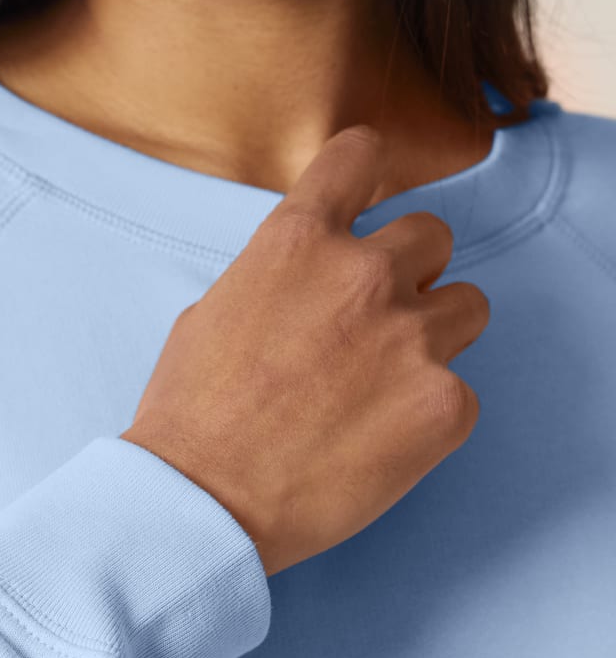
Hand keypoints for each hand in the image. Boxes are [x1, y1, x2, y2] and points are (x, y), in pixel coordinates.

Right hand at [121, 124, 489, 576]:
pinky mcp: (444, 406)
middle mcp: (363, 276)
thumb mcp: (211, 313)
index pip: (359, 154)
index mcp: (297, 242)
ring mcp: (411, 340)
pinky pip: (461, 393)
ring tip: (383, 389)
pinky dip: (428, 417)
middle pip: (432, 235)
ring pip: (466, 307)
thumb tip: (307, 285)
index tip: (365, 196)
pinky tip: (376, 444)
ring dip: (432, 338)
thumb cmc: (190, 417)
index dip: (366, 172)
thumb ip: (277, 279)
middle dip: (408, 275)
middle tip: (371, 327)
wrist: (202, 503)